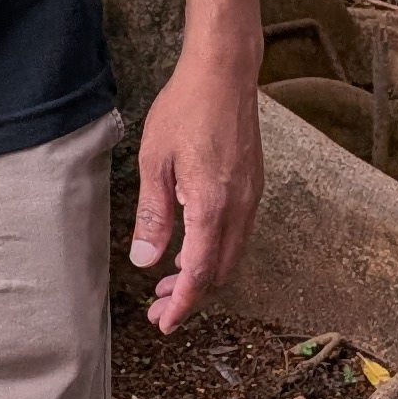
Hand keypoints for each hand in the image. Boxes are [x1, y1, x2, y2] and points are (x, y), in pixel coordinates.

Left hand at [131, 58, 264, 331]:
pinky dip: (215, 252)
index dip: (183, 303)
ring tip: (169, 284)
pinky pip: (237, 234)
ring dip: (203, 276)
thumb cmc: (185, 110)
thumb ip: (152, 214)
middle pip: (220, 272)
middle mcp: (239, 208)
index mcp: (212, 205)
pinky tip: (190, 248)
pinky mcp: (252, 187)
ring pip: (231, 255)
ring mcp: (251, 198)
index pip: (201, 272)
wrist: (224, 75)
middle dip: (191, 297)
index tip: (165, 323)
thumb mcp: (155, 161)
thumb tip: (145, 259)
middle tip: (160, 311)